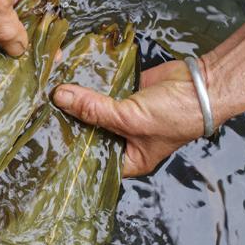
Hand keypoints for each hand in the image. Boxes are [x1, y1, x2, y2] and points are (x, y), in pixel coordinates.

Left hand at [54, 61, 208, 176]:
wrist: (202, 84)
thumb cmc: (175, 115)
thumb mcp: (131, 119)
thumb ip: (95, 109)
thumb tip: (61, 97)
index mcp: (126, 159)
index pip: (91, 160)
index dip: (70, 152)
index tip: (47, 141)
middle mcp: (121, 141)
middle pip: (88, 134)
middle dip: (70, 125)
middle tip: (42, 118)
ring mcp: (120, 117)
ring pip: (92, 113)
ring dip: (76, 105)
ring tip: (48, 101)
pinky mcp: (121, 96)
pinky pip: (100, 94)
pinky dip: (87, 89)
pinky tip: (68, 84)